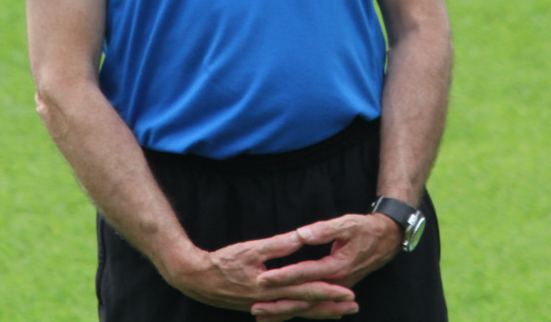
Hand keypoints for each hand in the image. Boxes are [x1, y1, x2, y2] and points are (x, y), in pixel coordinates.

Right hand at [163, 230, 356, 318]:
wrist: (197, 280)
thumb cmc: (223, 262)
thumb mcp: (251, 248)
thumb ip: (278, 245)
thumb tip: (302, 237)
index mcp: (271, 287)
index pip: (306, 290)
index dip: (328, 291)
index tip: (349, 292)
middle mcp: (270, 302)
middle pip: (306, 306)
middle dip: (331, 307)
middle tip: (353, 307)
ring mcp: (264, 307)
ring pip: (297, 312)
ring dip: (318, 312)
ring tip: (338, 313)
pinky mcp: (257, 307)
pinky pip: (283, 313)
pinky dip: (298, 313)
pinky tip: (305, 313)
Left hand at [251, 214, 402, 318]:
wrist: (386, 240)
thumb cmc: (365, 229)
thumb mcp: (346, 224)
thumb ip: (323, 230)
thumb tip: (301, 234)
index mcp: (337, 266)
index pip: (305, 273)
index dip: (283, 276)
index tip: (263, 278)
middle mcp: (337, 283)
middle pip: (304, 296)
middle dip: (278, 302)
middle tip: (255, 306)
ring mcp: (338, 289)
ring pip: (308, 305)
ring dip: (285, 311)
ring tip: (262, 316)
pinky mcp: (336, 289)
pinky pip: (314, 304)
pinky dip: (298, 310)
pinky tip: (282, 314)